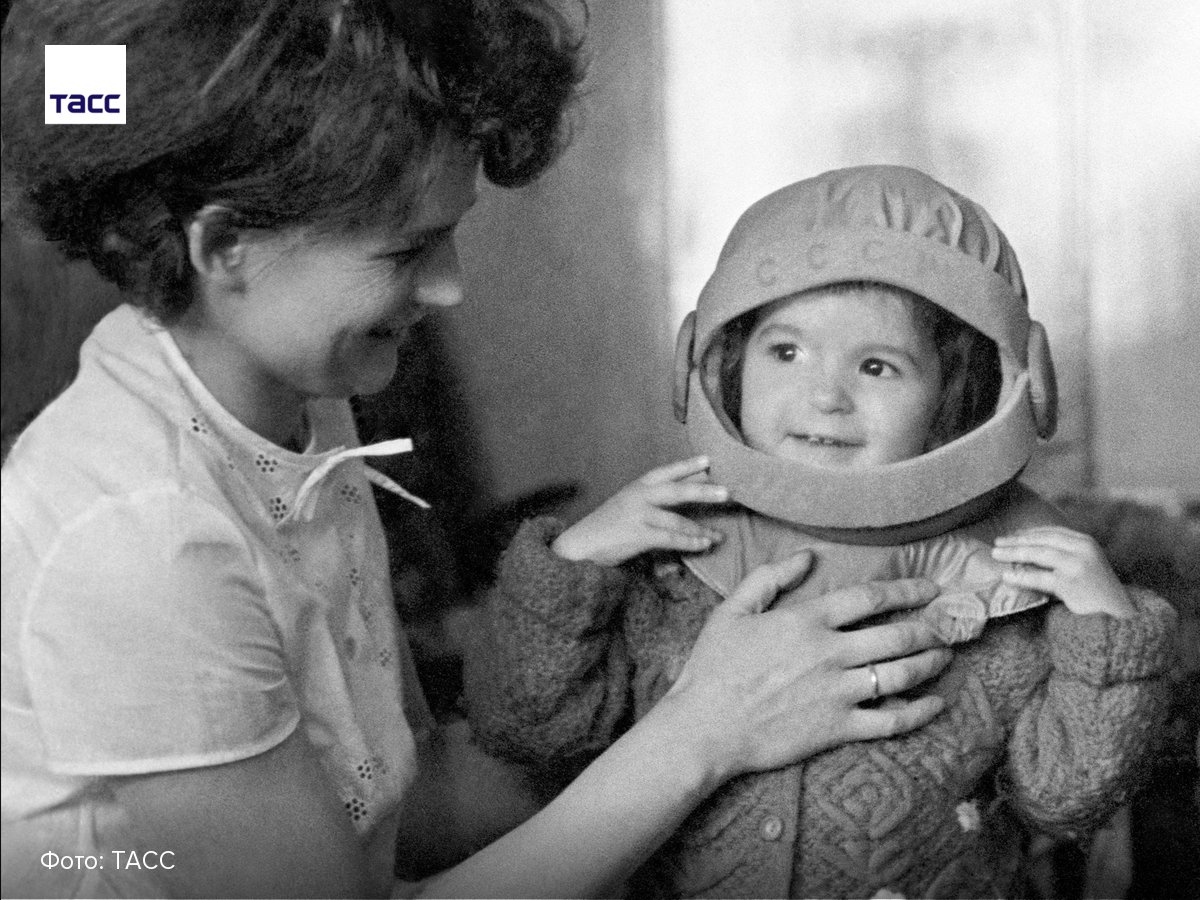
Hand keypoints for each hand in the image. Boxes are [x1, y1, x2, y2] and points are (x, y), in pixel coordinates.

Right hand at [551, 456, 728, 565]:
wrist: (581, 544)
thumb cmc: (609, 525)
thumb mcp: (631, 504)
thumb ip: (657, 499)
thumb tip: (694, 489)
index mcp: (637, 486)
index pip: (666, 472)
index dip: (687, 466)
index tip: (709, 459)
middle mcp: (638, 496)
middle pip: (676, 491)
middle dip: (703, 491)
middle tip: (727, 492)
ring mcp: (637, 515)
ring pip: (676, 519)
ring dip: (700, 529)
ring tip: (719, 536)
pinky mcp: (636, 535)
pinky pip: (670, 538)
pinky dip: (689, 542)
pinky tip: (703, 544)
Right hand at [662, 552, 952, 780]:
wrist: (705, 727)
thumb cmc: (713, 667)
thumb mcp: (732, 611)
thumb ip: (769, 577)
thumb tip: (807, 556)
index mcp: (806, 621)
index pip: (870, 598)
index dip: (906, 590)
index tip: (929, 589)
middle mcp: (830, 653)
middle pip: (897, 635)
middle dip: (930, 627)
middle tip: (948, 624)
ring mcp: (838, 692)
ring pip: (901, 674)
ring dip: (931, 662)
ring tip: (945, 655)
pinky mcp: (839, 728)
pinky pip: (891, 720)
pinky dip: (919, 712)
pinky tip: (935, 703)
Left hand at [992, 526, 1134, 617]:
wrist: (1119, 616)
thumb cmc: (1097, 593)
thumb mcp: (1084, 565)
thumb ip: (1064, 554)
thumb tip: (1028, 548)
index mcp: (1086, 542)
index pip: (1052, 532)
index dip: (1029, 532)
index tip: (1011, 535)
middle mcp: (1083, 549)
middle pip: (1043, 540)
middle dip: (1017, 540)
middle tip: (996, 542)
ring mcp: (1078, 565)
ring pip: (1040, 554)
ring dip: (1014, 553)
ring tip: (995, 554)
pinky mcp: (1072, 583)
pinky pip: (1040, 577)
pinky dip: (1021, 576)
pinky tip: (1007, 576)